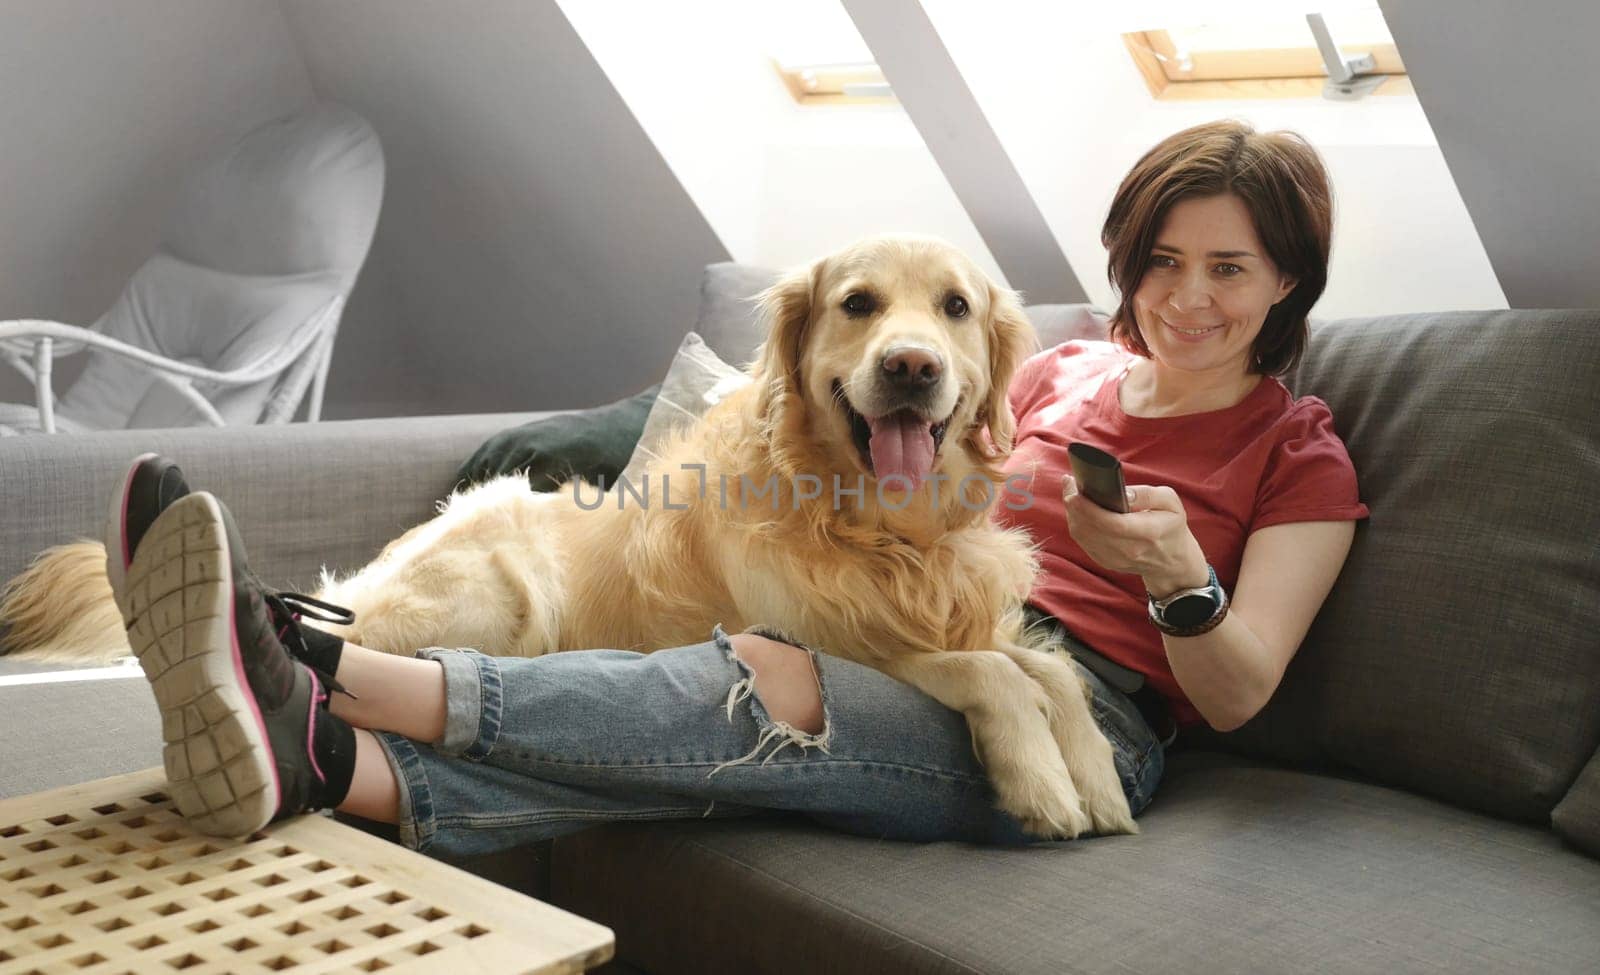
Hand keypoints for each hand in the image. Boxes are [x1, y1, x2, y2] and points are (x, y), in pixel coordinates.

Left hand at [1061, 474, 1208, 594]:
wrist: (1171, 561)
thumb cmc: (1170, 525)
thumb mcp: (1170, 503)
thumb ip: (1148, 495)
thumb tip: (1122, 493)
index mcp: (1149, 533)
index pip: (1112, 523)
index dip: (1089, 508)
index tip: (1076, 492)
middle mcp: (1130, 550)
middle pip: (1091, 529)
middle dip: (1075, 505)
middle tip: (1069, 483)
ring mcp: (1116, 559)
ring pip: (1083, 536)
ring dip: (1073, 513)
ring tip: (1071, 492)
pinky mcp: (1106, 562)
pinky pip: (1083, 542)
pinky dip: (1077, 524)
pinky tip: (1077, 509)